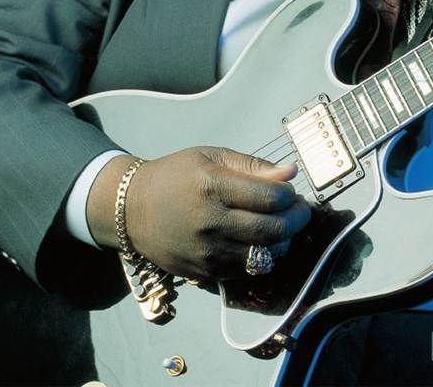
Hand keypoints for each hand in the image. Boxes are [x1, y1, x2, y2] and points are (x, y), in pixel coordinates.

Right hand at [87, 147, 311, 280]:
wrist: (132, 210)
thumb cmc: (176, 176)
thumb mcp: (211, 157)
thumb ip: (252, 166)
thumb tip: (290, 174)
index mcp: (213, 187)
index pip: (270, 198)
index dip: (289, 195)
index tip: (291, 189)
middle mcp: (211, 223)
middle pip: (272, 230)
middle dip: (296, 220)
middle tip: (300, 210)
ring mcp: (207, 253)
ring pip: (264, 256)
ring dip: (283, 242)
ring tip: (283, 227)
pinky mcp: (204, 274)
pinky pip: (246, 272)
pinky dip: (262, 258)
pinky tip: (261, 242)